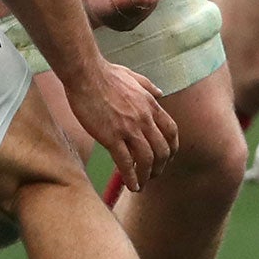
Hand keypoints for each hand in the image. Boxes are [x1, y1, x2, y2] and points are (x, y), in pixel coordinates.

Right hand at [62, 60, 177, 192]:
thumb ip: (149, 87)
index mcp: (151, 105)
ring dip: (147, 175)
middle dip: (160, 166)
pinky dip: (131, 177)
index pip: (171, 132)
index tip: (168, 157)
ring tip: (142, 184)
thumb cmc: (106, 73)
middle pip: (162, 150)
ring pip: (146, 159)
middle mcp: (144, 119)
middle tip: (153, 174)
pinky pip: (125, 163)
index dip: (172, 148)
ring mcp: (128, 129)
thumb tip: (160, 93)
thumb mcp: (134, 77)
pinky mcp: (111, 137)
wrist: (86, 74)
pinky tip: (131, 185)